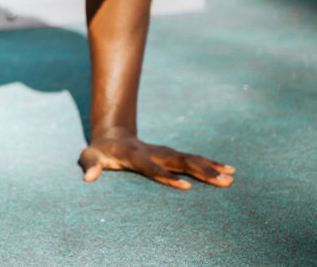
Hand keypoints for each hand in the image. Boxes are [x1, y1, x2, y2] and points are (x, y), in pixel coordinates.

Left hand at [79, 128, 235, 188]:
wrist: (111, 134)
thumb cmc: (99, 151)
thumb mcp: (89, 156)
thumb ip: (89, 165)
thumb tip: (89, 177)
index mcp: (134, 155)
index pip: (151, 167)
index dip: (166, 176)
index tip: (186, 186)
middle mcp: (153, 152)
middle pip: (179, 161)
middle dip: (201, 171)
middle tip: (222, 181)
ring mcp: (163, 152)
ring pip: (189, 159)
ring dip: (210, 168)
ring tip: (231, 178)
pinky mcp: (170, 154)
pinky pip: (192, 159)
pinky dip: (210, 164)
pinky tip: (228, 170)